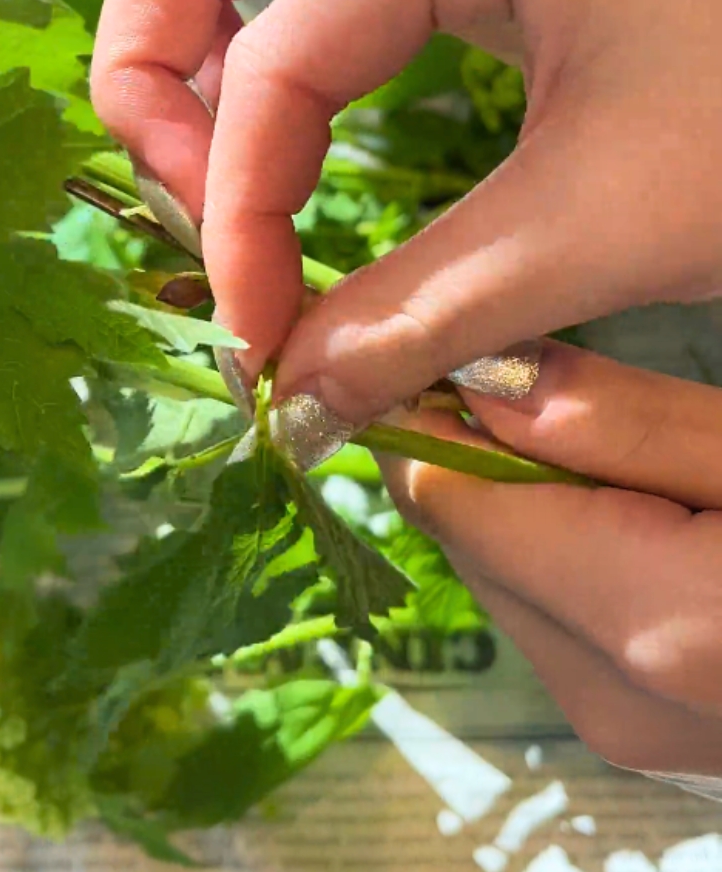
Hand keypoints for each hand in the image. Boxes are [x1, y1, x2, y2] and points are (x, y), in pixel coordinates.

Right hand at [91, 0, 721, 428]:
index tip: (260, 338)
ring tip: (229, 203)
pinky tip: (291, 165)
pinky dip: (284, 89)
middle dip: (159, 91)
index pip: (275, 64)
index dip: (239, 214)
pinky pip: (324, 4)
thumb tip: (301, 403)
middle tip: (188, 211)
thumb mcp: (601, 220)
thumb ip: (425, 317)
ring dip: (209, 88)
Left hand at [379, 339, 721, 778]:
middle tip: (559, 393)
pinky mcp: (631, 725)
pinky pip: (548, 611)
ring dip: (530, 504)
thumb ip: (621, 423)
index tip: (455, 357)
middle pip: (464, 536)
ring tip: (627, 459)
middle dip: (488, 459)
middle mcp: (608, 693)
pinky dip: (564, 551)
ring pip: (501, 572)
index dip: (432, 417)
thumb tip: (476, 381)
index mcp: (649, 618)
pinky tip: (640, 519)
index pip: (445, 497)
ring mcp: (617, 722)